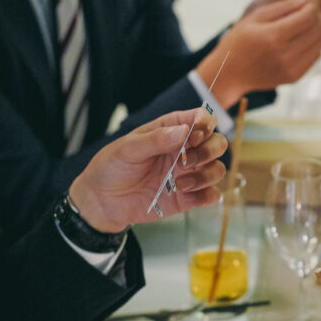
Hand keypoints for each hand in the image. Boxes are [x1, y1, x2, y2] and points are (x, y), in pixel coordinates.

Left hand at [68, 109, 228, 232]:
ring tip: (180, 185)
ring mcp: (188, 174)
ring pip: (218, 169)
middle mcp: (185, 150)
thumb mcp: (127, 148)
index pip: (201, 119)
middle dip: (209, 150)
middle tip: (188, 160)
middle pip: (218, 143)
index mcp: (170, 131)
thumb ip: (156, 139)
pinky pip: (212, 195)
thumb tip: (184, 131)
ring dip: (205, 176)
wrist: (102, 202)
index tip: (193, 136)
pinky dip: (207, 195)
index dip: (205, 124)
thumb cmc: (111, 168)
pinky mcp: (188, 197)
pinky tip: (185, 195)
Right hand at [198, 0, 320, 107]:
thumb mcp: (256, 16)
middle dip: (319, 15)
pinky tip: (305, 38)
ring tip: (309, 22)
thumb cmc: (240, 41)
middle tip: (312, 9)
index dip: (314, 4)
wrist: (231, 73)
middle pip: (318, 29)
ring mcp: (292, 68)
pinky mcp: (295, 77)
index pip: (309, 16)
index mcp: (274, 36)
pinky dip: (315, 43)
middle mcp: (285, 55)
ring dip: (320, 29)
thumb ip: (285, 4)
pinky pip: (316, 56)